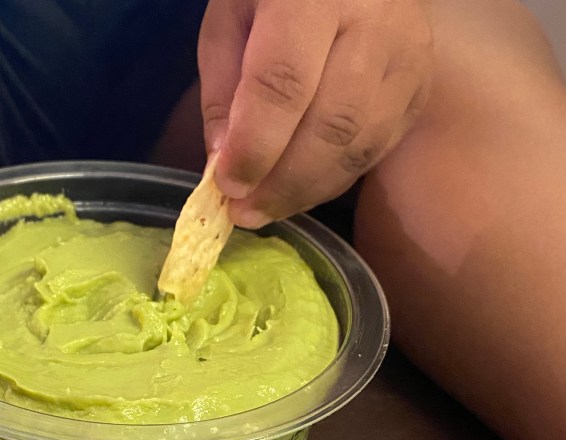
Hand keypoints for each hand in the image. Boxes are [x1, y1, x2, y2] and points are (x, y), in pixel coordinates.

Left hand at [199, 0, 433, 227]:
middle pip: (330, 125)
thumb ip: (224, 91)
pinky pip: (377, 149)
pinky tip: (301, 190)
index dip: (254, 146)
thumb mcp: (230, 20)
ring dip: (307, 191)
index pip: (285, 85)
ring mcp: (409, 56)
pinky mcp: (422, 84)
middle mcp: (375, 23)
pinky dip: (335, 180)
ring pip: (359, 145)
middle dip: (282, 182)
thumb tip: (225, 163)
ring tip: (266, 210)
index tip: (227, 186)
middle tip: (244, 213)